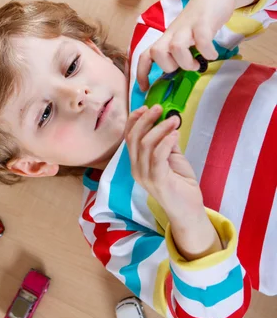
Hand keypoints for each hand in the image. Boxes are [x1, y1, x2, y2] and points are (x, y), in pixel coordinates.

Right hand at [125, 105, 204, 221]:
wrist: (189, 210)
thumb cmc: (180, 183)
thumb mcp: (172, 157)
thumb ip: (166, 141)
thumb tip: (167, 121)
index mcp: (136, 162)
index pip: (129, 137)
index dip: (134, 120)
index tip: (146, 107)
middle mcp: (136, 169)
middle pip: (134, 138)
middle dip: (146, 120)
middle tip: (160, 108)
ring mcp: (145, 176)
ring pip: (146, 145)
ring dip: (160, 128)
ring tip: (174, 120)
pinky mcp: (157, 181)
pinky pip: (157, 157)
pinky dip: (165, 142)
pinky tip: (175, 134)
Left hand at [137, 0, 260, 90]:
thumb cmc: (198, 21)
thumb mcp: (183, 37)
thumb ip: (178, 53)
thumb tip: (176, 76)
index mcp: (166, 39)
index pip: (146, 55)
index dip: (141, 72)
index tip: (145, 88)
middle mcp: (173, 33)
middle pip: (157, 52)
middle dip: (169, 67)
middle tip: (186, 68)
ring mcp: (187, 27)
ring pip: (175, 47)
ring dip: (187, 62)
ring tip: (198, 64)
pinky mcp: (204, 22)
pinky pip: (202, 39)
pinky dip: (207, 51)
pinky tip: (213, 54)